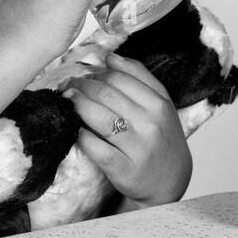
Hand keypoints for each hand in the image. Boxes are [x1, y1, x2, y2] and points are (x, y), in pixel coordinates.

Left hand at [66, 53, 190, 207]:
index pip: (119, 78)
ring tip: (67, 101)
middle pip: (105, 94)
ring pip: (97, 117)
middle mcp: (150, 124)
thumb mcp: (161, 104)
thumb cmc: (162, 138)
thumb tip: (110, 57)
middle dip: (80, 86)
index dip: (96, 73)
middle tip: (69, 86)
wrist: (170, 180)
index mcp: (159, 104)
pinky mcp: (122, 168)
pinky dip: (81, 135)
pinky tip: (77, 130)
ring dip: (76, 105)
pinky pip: (93, 146)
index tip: (85, 75)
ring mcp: (137, 147)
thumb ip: (139, 77)